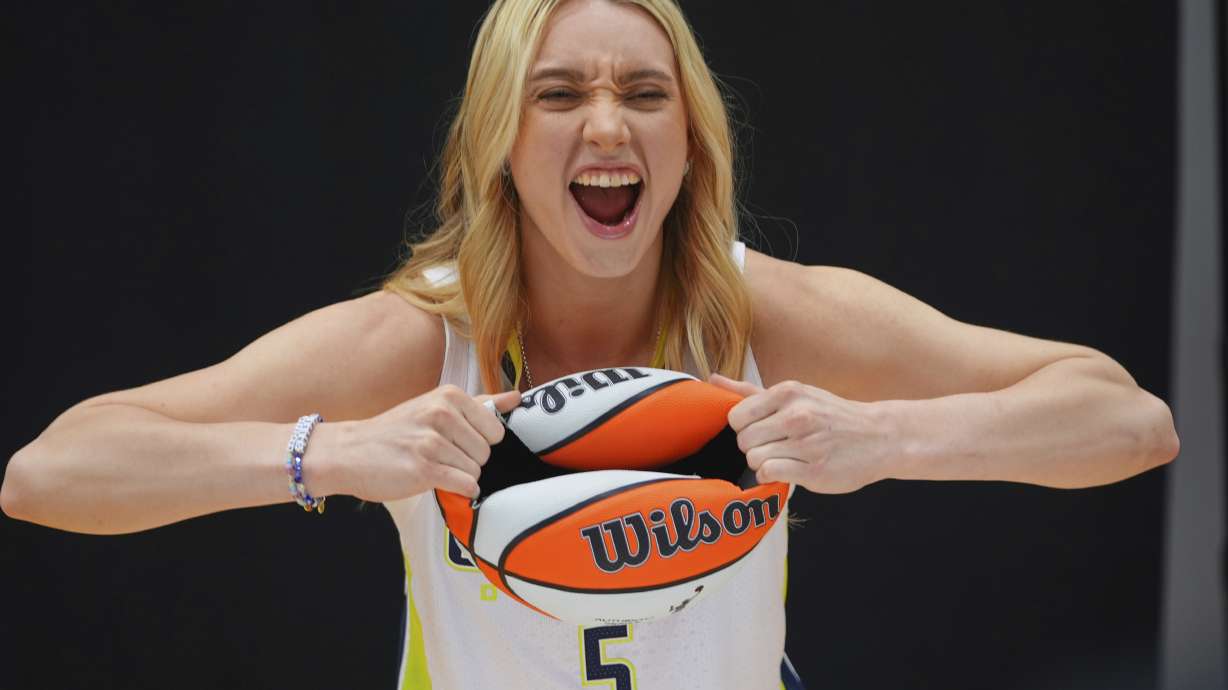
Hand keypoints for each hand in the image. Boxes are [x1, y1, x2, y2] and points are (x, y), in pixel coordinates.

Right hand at [327, 385, 521, 501]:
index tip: (455, 441)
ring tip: (432, 466)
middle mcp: (442, 414)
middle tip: (439, 456)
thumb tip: (517, 398)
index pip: (496, 429)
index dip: (479, 442)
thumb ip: (480, 404)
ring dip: (458, 476)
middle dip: (468, 460)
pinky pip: (465, 485)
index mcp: (449, 396)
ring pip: (476, 471)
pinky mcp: (423, 469)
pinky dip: (457, 490)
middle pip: (487, 452)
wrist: (349, 452)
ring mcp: (432, 442)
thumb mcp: (436, 406)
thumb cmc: (396, 432)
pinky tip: (437, 481)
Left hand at [709, 375, 891, 493]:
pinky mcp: (814, 470)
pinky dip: (773, 476)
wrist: (880, 436)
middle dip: (753, 446)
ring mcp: (806, 443)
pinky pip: (769, 474)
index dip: (744, 427)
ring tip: (786, 457)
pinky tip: (789, 469)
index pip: (736, 416)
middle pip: (743, 440)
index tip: (761, 430)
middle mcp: (797, 415)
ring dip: (764, 463)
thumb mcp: (796, 394)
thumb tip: (713, 380)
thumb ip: (751, 391)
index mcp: (789, 393)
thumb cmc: (832, 416)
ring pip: (754, 459)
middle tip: (776, 446)